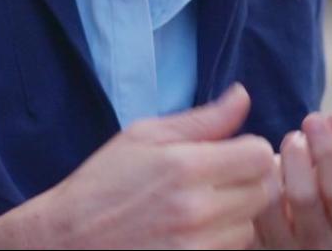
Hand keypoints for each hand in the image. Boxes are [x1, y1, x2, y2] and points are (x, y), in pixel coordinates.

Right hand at [0, 84, 276, 249]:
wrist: (67, 240)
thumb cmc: (102, 184)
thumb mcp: (142, 137)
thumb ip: (201, 120)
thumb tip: (242, 96)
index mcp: (184, 165)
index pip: (260, 154)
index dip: (250, 151)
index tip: (231, 154)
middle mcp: (196, 209)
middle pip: (264, 192)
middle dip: (248, 183)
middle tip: (219, 183)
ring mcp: (196, 246)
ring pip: (250, 226)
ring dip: (236, 217)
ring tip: (202, 210)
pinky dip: (221, 243)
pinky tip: (195, 234)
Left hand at [254, 111, 331, 249]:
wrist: (284, 235)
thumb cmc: (313, 197)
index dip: (329, 150)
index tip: (315, 120)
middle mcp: (321, 243)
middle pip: (304, 196)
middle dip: (296, 156)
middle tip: (293, 136)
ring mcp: (286, 247)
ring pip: (268, 202)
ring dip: (268, 167)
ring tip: (271, 152)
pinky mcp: (256, 245)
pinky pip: (245, 210)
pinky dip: (246, 182)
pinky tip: (251, 169)